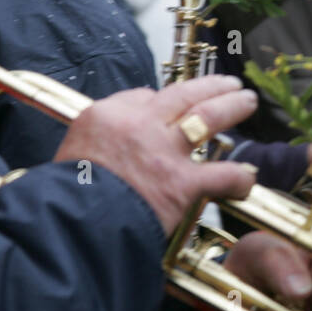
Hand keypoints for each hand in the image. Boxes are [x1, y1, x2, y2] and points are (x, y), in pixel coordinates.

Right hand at [54, 75, 258, 235]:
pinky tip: (246, 179)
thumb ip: (99, 142)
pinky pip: (222, 174)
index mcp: (106, 116)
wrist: (69, 227)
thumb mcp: (71, 154)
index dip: (163, 101)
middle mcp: (138, 125)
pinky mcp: (182, 183)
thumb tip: (119, 142)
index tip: (177, 105)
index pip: (143, 97)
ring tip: (247, 101)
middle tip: (231, 84)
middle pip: (183, 95)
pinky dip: (239, 177)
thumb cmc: (64, 200)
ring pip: (208, 117)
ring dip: (232, 106)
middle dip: (211, 86)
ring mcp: (164, 151)